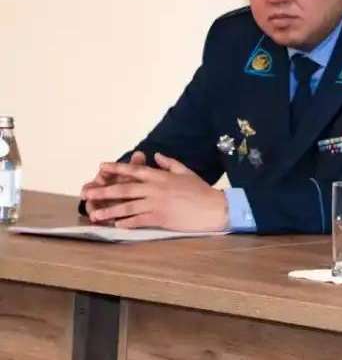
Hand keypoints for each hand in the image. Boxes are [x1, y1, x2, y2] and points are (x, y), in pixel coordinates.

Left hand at [81, 153, 228, 230]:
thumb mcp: (186, 172)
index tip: (101, 167)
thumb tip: (155, 156)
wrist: (213, 208)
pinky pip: (139, 220)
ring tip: (94, 215)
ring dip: (109, 211)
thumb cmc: (201, 190)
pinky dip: (126, 223)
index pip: (134, 170)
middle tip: (87, 194)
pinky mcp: (160, 218)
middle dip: (104, 191)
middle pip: (124, 189)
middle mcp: (155, 189)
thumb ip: (169, 163)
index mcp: (161, 176)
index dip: (116, 168)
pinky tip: (115, 225)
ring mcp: (157, 204)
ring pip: (127, 206)